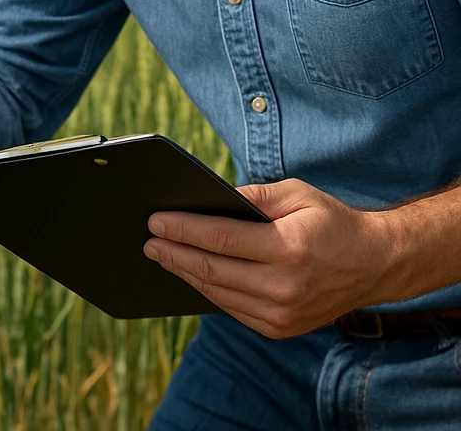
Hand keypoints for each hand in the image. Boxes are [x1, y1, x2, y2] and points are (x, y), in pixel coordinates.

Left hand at [142, 178, 392, 338]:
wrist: (375, 264)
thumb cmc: (331, 221)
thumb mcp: (295, 194)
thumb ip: (252, 195)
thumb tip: (208, 198)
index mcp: (287, 249)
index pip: (219, 238)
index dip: (182, 229)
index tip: (154, 221)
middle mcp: (284, 287)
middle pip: (211, 269)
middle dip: (173, 252)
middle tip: (147, 240)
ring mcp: (282, 314)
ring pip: (216, 293)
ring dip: (183, 273)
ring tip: (160, 255)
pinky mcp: (280, 328)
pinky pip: (231, 308)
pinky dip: (207, 290)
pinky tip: (190, 274)